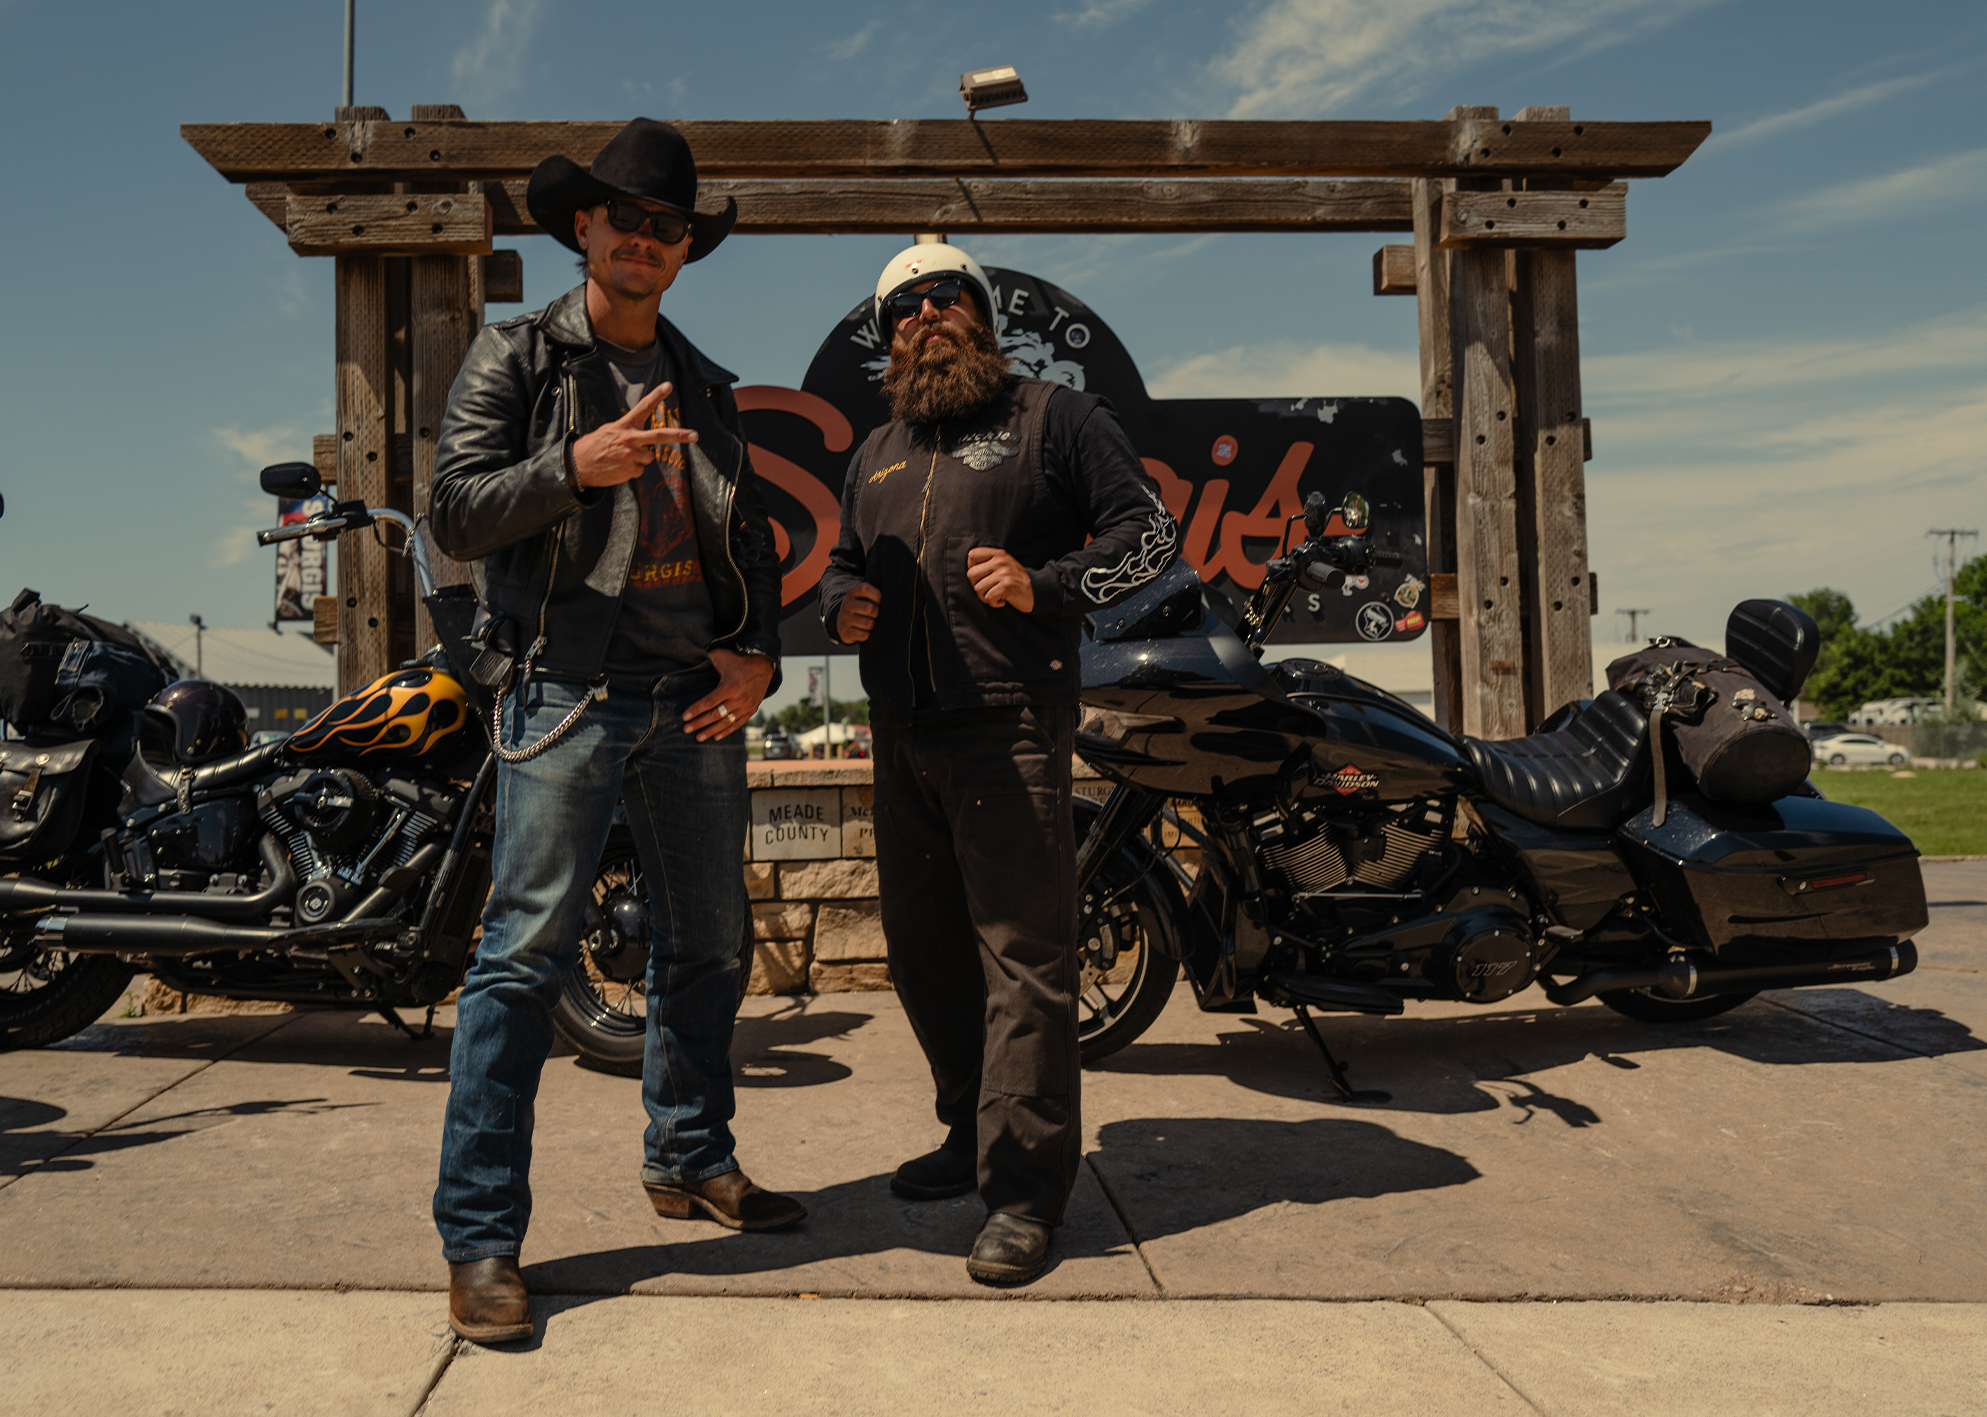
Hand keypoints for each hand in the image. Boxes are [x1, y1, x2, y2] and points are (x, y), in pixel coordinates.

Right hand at [570, 382, 698, 488]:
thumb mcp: (609, 431)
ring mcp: (631, 456)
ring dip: (640, 459)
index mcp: (624, 426)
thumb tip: (645, 437)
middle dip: (680, 435)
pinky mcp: (630, 471)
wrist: (577, 465)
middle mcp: (630, 439)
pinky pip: (640, 470)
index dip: (656, 396)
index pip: (642, 407)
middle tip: (695, 435)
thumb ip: (628, 430)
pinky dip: (633, 470)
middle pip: (660, 435)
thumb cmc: (594, 446)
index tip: (668, 386)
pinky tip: (619, 467)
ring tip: (622, 457)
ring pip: (649, 457)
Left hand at [684, 648, 775, 741]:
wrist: (764, 666)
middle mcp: (739, 699)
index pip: (709, 702)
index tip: (684, 717)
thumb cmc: (739, 661)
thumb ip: (708, 660)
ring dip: (711, 731)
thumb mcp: (723, 656)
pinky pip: (737, 724)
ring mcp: (746, 707)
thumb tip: (694, 661)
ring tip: (698, 737)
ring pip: (725, 722)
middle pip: (715, 715)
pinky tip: (715, 737)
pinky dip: (726, 731)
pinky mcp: (751, 710)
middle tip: (686, 729)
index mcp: (730, 687)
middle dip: (699, 723)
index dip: (695, 710)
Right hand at [836, 583, 882, 642]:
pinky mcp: (845, 631)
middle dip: (877, 613)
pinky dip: (868, 635)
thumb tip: (891, 599)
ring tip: (871, 623)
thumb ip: (874, 594)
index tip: (880, 601)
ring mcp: (844, 618)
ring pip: (868, 623)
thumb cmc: (861, 607)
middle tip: (877, 614)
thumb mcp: (864, 596)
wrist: (843, 621)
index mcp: (852, 592)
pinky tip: (866, 631)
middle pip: (869, 608)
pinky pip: (864, 635)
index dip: (877, 596)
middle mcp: (846, 604)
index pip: (865, 589)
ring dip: (873, 625)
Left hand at [966, 547, 1034, 612]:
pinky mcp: (1006, 586)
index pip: (972, 555)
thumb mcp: (1005, 564)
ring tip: (996, 595)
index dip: (971, 567)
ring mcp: (1003, 573)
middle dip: (977, 585)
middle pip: (971, 574)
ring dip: (985, 597)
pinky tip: (1002, 601)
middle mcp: (1000, 561)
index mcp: (998, 554)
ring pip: (978, 588)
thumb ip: (989, 561)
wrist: (1037, 590)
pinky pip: (988, 597)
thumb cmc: (1016, 580)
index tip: (981, 576)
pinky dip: (994, 603)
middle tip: (988, 589)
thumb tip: (969, 568)